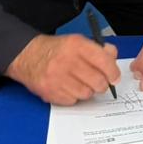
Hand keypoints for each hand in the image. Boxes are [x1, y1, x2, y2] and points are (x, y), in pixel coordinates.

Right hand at [4, 33, 119, 105]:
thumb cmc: (56, 50)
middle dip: (102, 84)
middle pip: (98, 82)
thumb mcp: (77, 41)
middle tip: (98, 82)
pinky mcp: (50, 92)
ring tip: (79, 82)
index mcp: (76, 45)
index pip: (104, 61)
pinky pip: (73, 101)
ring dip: (87, 90)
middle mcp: (67, 61)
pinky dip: (74, 96)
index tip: (114, 77)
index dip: (113, 72)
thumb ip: (98, 49)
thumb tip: (113, 58)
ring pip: (87, 94)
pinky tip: (68, 87)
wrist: (27, 56)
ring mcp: (57, 78)